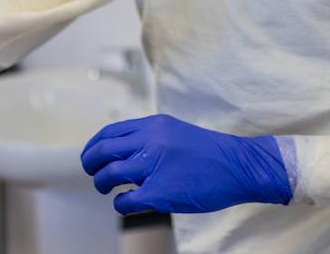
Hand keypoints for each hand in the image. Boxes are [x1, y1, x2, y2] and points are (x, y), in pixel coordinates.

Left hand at [80, 114, 291, 214]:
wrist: (239, 166)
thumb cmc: (210, 153)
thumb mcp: (175, 132)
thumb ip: (149, 137)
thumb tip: (122, 150)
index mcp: (153, 125)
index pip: (110, 133)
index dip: (94, 146)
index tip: (91, 156)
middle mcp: (150, 141)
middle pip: (103, 151)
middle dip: (90, 164)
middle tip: (92, 173)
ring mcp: (154, 167)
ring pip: (108, 174)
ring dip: (101, 183)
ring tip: (106, 189)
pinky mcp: (160, 193)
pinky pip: (126, 201)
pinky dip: (120, 204)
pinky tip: (126, 203)